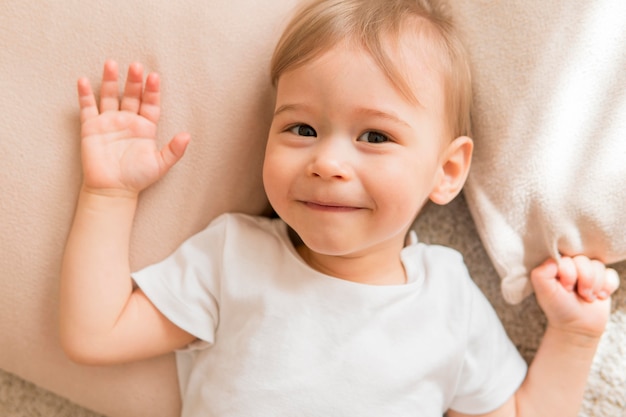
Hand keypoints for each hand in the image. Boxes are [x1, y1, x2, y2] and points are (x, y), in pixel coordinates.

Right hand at [78, 60, 189, 195]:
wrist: (113, 190)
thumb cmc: (137, 178)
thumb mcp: (160, 165)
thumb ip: (174, 150)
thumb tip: (188, 135)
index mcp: (146, 127)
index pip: (150, 104)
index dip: (152, 91)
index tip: (154, 77)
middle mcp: (128, 121)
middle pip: (131, 95)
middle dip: (134, 81)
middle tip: (136, 66)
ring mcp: (109, 122)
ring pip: (109, 96)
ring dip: (110, 80)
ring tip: (111, 64)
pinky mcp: (91, 127)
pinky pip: (88, 107)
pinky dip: (85, 94)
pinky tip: (83, 80)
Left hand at [531, 256, 619, 338]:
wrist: (577, 326)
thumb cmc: (558, 307)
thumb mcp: (544, 292)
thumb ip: (541, 274)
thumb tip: (553, 260)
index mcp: (557, 265)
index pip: (567, 258)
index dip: (568, 274)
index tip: (565, 288)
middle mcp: (572, 265)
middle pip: (584, 260)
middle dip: (583, 280)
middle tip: (577, 293)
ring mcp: (589, 271)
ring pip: (598, 266)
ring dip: (594, 285)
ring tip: (587, 297)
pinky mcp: (604, 279)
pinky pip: (611, 274)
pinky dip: (607, 287)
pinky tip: (600, 296)